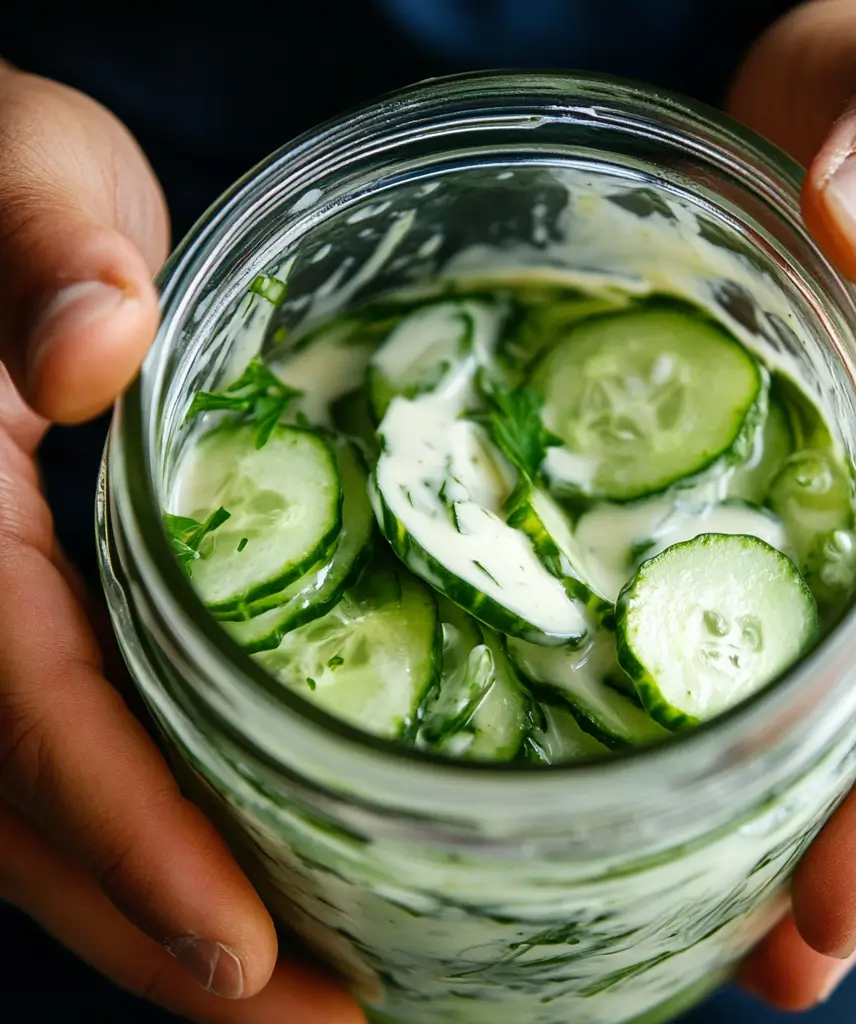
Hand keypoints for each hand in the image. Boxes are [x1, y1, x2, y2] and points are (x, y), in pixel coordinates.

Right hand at [0, 62, 361, 1021]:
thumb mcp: (14, 176)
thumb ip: (38, 250)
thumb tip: (97, 337)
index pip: (24, 716)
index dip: (131, 838)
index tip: (246, 956)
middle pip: (43, 819)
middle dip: (176, 935)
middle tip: (334, 1019)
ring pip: (61, 817)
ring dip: (180, 918)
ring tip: (328, 992)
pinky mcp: (47, 623)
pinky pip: (96, 757)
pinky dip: (178, 837)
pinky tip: (273, 871)